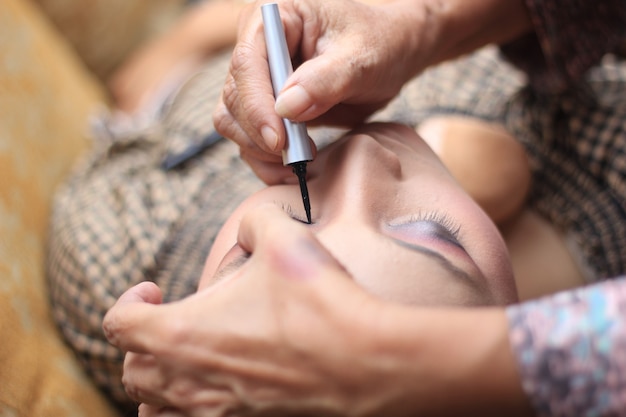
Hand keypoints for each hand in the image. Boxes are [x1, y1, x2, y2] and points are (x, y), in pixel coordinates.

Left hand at [104, 204, 530, 415]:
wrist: (368, 361)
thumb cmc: (320, 302)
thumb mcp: (283, 237)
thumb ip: (254, 221)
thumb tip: (252, 227)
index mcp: (184, 333)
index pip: (119, 323)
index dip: (129, 300)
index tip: (155, 288)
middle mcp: (191, 381)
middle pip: (133, 371)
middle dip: (142, 341)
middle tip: (172, 318)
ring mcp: (218, 411)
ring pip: (156, 409)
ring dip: (159, 382)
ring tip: (183, 360)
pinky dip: (186, 410)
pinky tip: (214, 388)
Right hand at [213, 0, 432, 183]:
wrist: (390, 55)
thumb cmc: (379, 43)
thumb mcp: (362, 58)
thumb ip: (326, 80)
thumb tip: (286, 108)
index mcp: (276, 17)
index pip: (248, 63)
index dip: (257, 106)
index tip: (279, 140)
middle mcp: (258, 44)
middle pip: (235, 96)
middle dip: (260, 133)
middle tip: (298, 156)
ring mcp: (258, 76)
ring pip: (233, 120)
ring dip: (258, 149)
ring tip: (297, 162)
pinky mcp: (265, 104)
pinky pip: (248, 136)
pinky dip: (263, 158)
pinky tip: (290, 168)